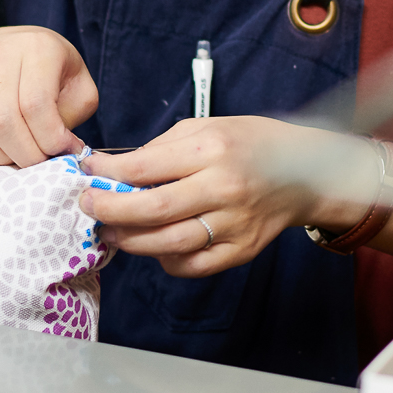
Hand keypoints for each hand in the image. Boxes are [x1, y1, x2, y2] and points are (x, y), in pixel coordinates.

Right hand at [0, 26, 98, 167]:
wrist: (20, 48)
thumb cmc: (57, 73)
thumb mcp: (79, 87)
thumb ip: (73, 117)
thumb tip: (63, 151)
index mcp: (39, 49)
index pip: (36, 104)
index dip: (50, 138)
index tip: (64, 150)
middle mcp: (1, 53)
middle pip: (3, 120)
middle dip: (25, 154)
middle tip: (42, 162)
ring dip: (1, 157)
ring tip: (22, 159)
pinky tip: (2, 153)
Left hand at [79, 117, 363, 277]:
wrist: (305, 170)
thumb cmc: (249, 143)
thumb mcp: (206, 127)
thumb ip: (161, 149)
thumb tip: (115, 170)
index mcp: (211, 149)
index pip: (146, 166)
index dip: (108, 172)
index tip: (87, 172)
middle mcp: (222, 188)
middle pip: (153, 210)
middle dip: (110, 210)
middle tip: (88, 207)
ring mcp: (234, 223)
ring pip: (169, 243)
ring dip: (130, 241)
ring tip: (110, 232)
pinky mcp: (241, 250)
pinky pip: (193, 265)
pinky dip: (166, 261)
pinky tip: (153, 246)